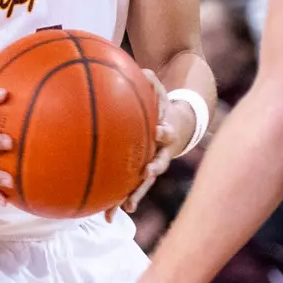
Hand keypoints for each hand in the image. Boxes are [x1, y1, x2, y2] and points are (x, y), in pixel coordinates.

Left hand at [121, 70, 193, 213]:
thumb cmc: (162, 106)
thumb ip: (153, 82)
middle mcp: (161, 153)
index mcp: (166, 133)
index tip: (160, 129)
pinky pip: (130, 190)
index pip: (168, 132)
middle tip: (147, 172)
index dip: (165, 131)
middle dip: (153, 168)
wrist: (176, 127)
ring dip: (135, 195)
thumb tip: (143, 67)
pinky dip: (120, 202)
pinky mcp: (141, 176)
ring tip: (125, 208)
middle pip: (158, 163)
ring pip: (144, 184)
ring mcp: (152, 167)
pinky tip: (106, 215)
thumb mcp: (161, 92)